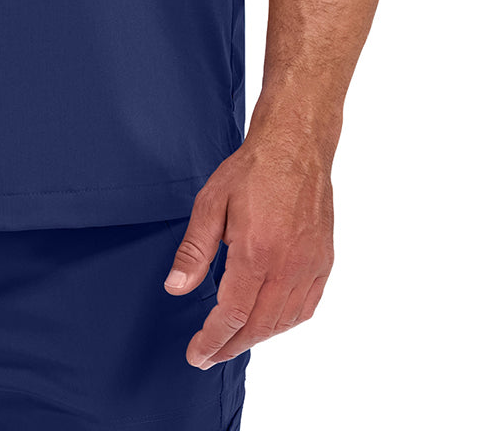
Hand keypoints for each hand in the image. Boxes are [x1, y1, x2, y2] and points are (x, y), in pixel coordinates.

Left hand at [163, 124, 334, 367]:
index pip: (232, 315)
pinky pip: (306, 308)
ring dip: (256, 338)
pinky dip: (284, 324)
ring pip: (283, 322)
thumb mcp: (211, 203)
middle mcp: (287, 266)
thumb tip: (176, 288)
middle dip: (230, 347)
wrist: (296, 146)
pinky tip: (267, 322)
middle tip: (208, 355)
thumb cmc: (252, 170)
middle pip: (258, 327)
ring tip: (232, 340)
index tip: (195, 355)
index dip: (212, 340)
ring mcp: (310, 266)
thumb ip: (194, 251)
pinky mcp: (324, 262)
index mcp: (256, 252)